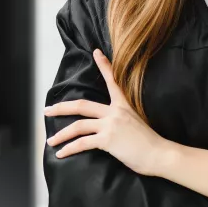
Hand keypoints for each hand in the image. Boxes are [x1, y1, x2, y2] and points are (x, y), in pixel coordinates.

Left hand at [43, 48, 173, 176]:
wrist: (160, 154)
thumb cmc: (151, 144)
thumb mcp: (136, 124)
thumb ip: (121, 121)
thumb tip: (110, 129)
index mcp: (123, 106)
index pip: (112, 81)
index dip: (103, 66)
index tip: (96, 52)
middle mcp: (115, 112)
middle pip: (81, 105)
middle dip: (61, 108)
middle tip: (47, 110)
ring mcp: (111, 124)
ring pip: (78, 125)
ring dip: (61, 134)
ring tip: (51, 141)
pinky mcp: (108, 139)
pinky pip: (82, 143)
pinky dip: (69, 149)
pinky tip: (61, 153)